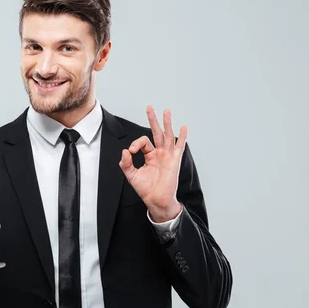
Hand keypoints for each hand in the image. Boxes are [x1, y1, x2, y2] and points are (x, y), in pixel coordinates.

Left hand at [118, 106, 186, 222]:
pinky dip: (182, 137)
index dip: (136, 144)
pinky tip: (183, 127)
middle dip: (153, 120)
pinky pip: (179, 146)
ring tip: (166, 111)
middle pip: (156, 132)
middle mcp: (159, 153)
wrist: (156, 200)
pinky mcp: (174, 160)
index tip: (131, 151)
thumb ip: (126, 163)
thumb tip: (125, 151)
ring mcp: (167, 156)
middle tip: (149, 107)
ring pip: (167, 135)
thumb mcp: (131, 175)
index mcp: (149, 155)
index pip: (143, 142)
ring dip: (167, 123)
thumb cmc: (146, 189)